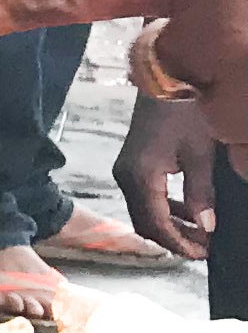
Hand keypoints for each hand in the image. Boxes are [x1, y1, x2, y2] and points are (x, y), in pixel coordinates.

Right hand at [121, 95, 221, 258]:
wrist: (165, 78)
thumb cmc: (185, 112)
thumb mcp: (200, 153)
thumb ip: (201, 193)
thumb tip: (207, 226)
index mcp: (141, 178)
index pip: (156, 224)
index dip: (179, 243)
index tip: (202, 254)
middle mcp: (126, 178)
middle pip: (144, 223)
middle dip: (173, 239)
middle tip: (203, 248)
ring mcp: (125, 171)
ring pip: (143, 211)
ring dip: (169, 225)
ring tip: (199, 233)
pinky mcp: (131, 164)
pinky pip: (145, 197)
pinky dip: (164, 209)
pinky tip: (187, 211)